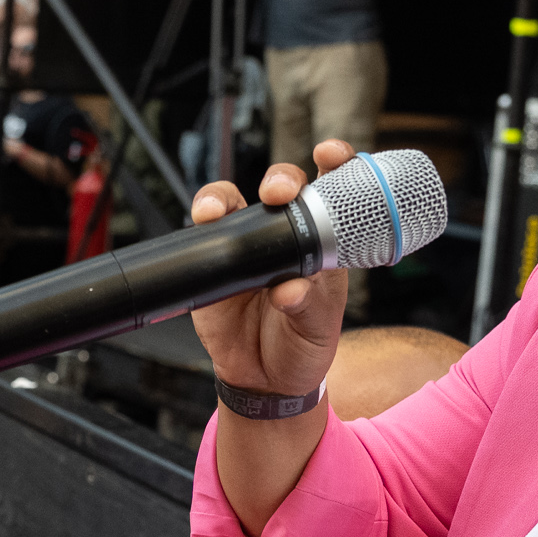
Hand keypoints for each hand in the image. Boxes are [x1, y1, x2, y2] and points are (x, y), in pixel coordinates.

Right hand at [187, 140, 351, 394]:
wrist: (265, 381)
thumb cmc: (303, 346)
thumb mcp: (317, 328)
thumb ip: (308, 305)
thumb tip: (290, 289)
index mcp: (322, 243)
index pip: (330, 192)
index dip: (334, 164)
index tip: (330, 155)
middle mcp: (284, 236)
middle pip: (280, 187)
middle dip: (279, 179)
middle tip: (278, 194)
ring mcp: (247, 247)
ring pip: (233, 201)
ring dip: (224, 197)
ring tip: (219, 211)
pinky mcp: (214, 263)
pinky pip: (204, 233)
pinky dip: (203, 219)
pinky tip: (205, 222)